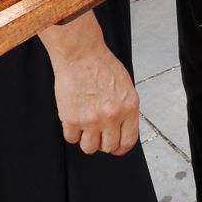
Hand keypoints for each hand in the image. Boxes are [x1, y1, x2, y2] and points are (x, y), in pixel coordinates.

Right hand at [40, 12, 139, 155]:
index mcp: (129, 107)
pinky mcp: (72, 119)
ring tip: (84, 126)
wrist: (81, 54)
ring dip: (86, 140)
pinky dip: (72, 132)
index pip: (128, 140)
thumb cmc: (101, 65)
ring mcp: (92, 119)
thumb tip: (123, 128)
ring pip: (89, 148)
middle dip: (103, 142)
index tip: (115, 147)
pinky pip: (71, 138)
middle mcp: (112, 116)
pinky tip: (73, 119)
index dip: (121, 147)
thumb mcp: (125, 86)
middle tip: (97, 133)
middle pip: (109, 147)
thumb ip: (125, 109)